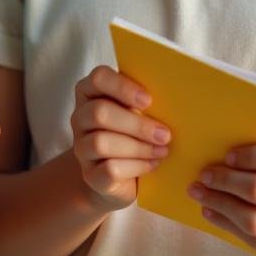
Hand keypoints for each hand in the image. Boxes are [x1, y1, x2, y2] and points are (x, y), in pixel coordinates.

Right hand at [69, 65, 170, 210]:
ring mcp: (81, 148)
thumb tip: (176, 96)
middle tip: (165, 134)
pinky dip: (136, 167)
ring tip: (162, 151)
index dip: (122, 87)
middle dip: (136, 125)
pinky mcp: (90, 175)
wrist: (119, 177)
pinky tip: (152, 165)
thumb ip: (146, 102)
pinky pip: (109, 169)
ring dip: (138, 148)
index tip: (148, 100)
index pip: (98, 78)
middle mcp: (80, 118)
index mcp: (91, 93)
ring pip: (101, 143)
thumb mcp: (138, 113)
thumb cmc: (134, 135)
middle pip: (99, 112)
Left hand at [189, 143, 255, 255]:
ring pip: (254, 221)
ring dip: (220, 204)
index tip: (228, 156)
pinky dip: (227, 225)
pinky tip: (212, 211)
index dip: (253, 156)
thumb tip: (222, 151)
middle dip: (226, 182)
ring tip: (200, 192)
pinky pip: (254, 242)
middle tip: (204, 174)